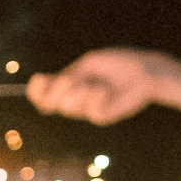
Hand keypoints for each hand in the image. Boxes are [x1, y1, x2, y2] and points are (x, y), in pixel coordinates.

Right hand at [27, 50, 167, 125]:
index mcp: (68, 86)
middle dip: (57, 90)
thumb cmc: (116, 64)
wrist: (143, 72)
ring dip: (79, 91)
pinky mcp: (101, 116)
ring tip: (95, 84)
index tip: (39, 79)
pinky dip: (96, 96)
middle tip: (73, 80)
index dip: (36, 90)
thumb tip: (50, 84)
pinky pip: (89, 109)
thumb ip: (70, 77)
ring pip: (68, 106)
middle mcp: (74, 100)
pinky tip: (106, 90)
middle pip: (49, 102)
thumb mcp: (88, 66)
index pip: (42, 93)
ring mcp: (86, 109)